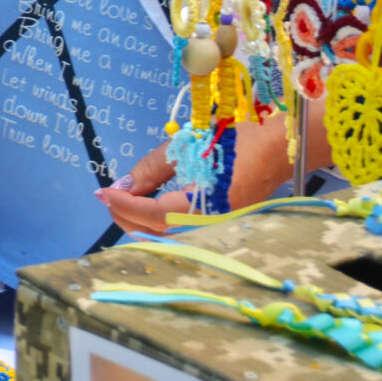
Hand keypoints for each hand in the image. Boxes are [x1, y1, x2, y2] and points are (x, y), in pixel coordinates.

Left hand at [95, 109, 306, 235]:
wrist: (278, 148)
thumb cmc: (233, 142)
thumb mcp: (186, 147)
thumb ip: (152, 169)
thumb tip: (123, 186)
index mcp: (204, 207)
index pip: (153, 215)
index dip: (125, 206)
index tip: (103, 193)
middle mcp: (210, 227)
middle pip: (158, 234)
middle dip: (128, 218)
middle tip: (108, 198)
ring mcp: (217, 231)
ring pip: (169, 239)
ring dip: (142, 224)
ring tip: (122, 204)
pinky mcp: (221, 228)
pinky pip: (183, 234)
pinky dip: (160, 225)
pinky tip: (147, 211)